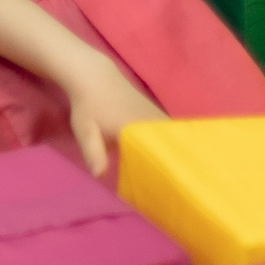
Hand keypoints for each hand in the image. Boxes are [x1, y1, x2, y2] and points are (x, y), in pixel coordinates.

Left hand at [61, 52, 165, 182]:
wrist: (95, 77)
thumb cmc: (88, 107)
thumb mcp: (85, 131)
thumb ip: (93, 152)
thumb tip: (100, 175)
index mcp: (137, 129)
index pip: (158, 154)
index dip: (166, 171)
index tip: (171, 187)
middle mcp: (152, 121)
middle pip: (171, 147)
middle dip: (176, 166)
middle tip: (178, 185)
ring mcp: (157, 114)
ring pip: (173, 138)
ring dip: (176, 154)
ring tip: (179, 175)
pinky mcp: (157, 111)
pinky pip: (170, 131)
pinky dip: (173, 143)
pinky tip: (175, 157)